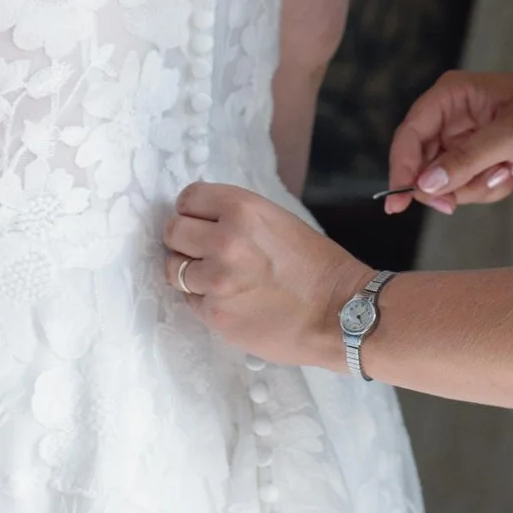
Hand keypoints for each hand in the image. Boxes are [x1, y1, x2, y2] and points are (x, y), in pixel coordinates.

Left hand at [164, 183, 370, 371]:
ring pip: (174, 269)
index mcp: (242, 209)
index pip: (188, 199)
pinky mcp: (215, 314)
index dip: (191, 211)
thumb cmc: (316, 265)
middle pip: (172, 231)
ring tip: (218, 278)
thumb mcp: (276, 220)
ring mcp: (217, 281)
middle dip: (183, 240)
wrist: (339, 312)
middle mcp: (224, 241)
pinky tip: (230, 300)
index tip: (199, 221)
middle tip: (201, 250)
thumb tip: (201, 219)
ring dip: (190, 272)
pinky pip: (190, 300)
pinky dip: (204, 300)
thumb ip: (236, 216)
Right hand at [386, 68, 512, 212]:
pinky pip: (468, 187)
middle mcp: (451, 116)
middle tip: (458, 203)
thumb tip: (426, 184)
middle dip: (447, 185)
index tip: (399, 203)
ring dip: (476, 186)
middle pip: (421, 163)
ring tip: (509, 169)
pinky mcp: (480, 157)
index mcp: (452, 95)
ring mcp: (465, 139)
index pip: (410, 133)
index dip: (402, 168)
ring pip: (446, 181)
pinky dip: (489, 188)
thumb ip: (468, 159)